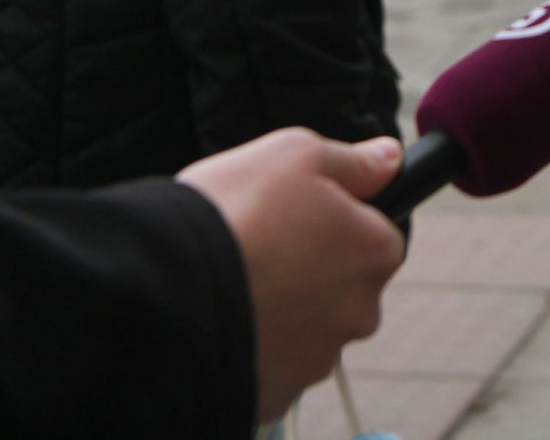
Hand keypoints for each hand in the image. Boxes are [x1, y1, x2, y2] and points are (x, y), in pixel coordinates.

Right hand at [178, 130, 406, 423]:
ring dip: (278, 314)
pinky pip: (269, 368)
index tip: (288, 219)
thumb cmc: (233, 213)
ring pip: (305, 331)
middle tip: (253, 253)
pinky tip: (219, 324)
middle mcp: (360, 312)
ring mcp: (317, 358)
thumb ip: (350, 160)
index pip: (371, 236)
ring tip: (229, 288)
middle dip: (306, 274)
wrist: (159, 290)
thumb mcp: (295, 154)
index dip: (330, 224)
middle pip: (341, 289)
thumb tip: (389, 160)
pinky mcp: (275, 394)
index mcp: (376, 252)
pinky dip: (250, 350)